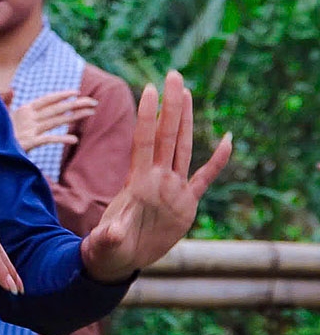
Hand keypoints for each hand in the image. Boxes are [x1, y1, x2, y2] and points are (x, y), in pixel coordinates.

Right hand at [10, 90, 96, 151]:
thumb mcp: (0, 115)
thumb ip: (7, 101)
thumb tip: (11, 89)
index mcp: (23, 109)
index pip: (46, 99)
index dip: (61, 95)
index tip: (76, 92)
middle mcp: (28, 117)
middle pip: (56, 109)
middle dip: (76, 104)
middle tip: (93, 102)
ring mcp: (29, 130)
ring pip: (56, 120)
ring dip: (74, 116)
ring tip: (90, 112)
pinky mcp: (28, 143)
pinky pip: (48, 139)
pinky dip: (61, 138)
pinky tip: (74, 139)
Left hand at [81, 71, 231, 282]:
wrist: (118, 260)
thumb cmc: (107, 250)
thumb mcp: (106, 244)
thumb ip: (109, 237)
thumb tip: (111, 234)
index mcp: (138, 183)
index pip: (143, 141)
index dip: (146, 116)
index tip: (148, 88)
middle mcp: (157, 180)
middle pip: (165, 134)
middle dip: (169, 105)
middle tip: (172, 73)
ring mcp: (172, 189)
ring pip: (181, 146)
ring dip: (185, 119)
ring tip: (186, 92)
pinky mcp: (186, 204)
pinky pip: (205, 177)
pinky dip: (217, 160)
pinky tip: (227, 139)